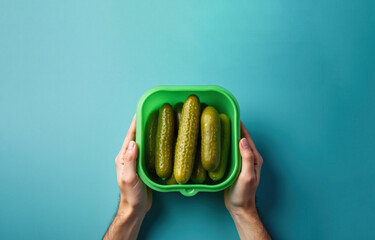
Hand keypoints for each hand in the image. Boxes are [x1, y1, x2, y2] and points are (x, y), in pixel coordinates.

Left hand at [115, 114, 151, 215]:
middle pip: (136, 137)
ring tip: (157, 123)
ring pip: (143, 143)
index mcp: (123, 158)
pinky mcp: (144, 167)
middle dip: (142, 125)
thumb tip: (133, 142)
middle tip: (152, 113)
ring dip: (148, 133)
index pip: (130, 137)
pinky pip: (149, 151)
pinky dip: (154, 143)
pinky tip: (161, 141)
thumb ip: (130, 160)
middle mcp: (129, 157)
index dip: (134, 124)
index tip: (140, 111)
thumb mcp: (129, 177)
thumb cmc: (131, 195)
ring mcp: (136, 162)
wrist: (136, 208)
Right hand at [224, 121, 270, 239]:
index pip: (247, 138)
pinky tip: (216, 144)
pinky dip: (224, 146)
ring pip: (234, 145)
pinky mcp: (234, 167)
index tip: (231, 116)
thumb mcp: (247, 176)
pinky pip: (229, 153)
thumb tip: (242, 140)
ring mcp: (241, 163)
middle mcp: (249, 158)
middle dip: (233, 129)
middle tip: (221, 120)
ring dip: (227, 136)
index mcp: (254, 158)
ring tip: (217, 128)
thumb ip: (247, 158)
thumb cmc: (244, 194)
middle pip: (241, 139)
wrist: (239, 208)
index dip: (240, 127)